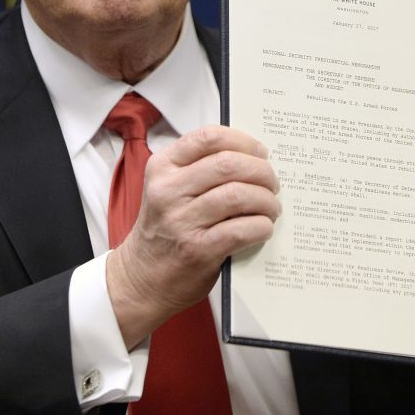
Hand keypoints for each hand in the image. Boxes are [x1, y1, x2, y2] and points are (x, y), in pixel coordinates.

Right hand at [106, 125, 279, 347]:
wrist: (142, 277)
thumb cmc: (164, 229)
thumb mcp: (169, 188)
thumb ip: (200, 168)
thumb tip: (254, 157)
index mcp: (163, 167)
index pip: (209, 137)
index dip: (244, 141)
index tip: (260, 152)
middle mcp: (168, 191)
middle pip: (229, 164)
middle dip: (261, 171)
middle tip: (272, 183)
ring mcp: (181, 221)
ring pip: (239, 195)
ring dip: (266, 201)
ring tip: (271, 207)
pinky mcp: (198, 250)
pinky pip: (241, 230)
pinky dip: (261, 226)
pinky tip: (263, 228)